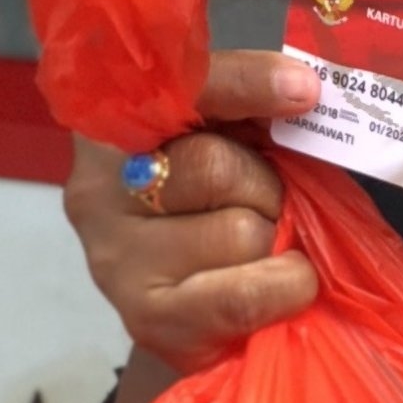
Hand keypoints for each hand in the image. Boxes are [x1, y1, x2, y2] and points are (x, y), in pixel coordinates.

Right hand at [64, 51, 321, 383]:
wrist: (196, 308)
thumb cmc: (225, 208)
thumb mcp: (238, 143)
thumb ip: (256, 115)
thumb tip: (305, 93)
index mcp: (116, 121)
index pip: (182, 90)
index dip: (246, 84)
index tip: (303, 89)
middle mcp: (96, 186)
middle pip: (215, 167)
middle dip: (267, 188)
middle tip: (269, 204)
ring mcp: (114, 257)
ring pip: (238, 232)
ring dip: (276, 241)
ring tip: (262, 249)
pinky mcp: (146, 318)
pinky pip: (242, 297)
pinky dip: (284, 287)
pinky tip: (281, 283)